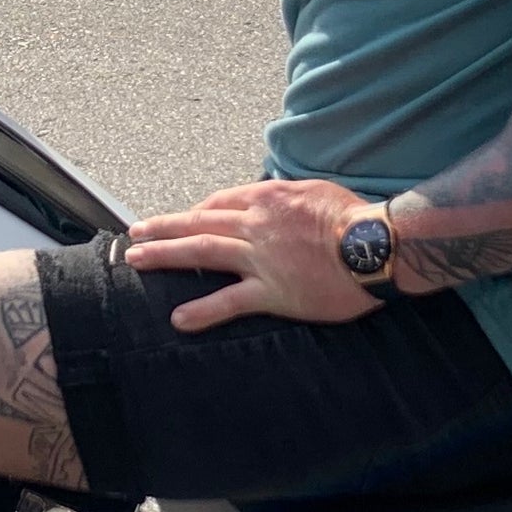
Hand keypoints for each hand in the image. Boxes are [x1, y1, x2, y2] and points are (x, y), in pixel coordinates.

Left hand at [122, 180, 383, 330]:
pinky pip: (230, 301)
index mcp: (269, 199)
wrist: (376, 245)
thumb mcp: (317, 192)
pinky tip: (179, 319)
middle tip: (135, 233)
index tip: (183, 218)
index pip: (220, 202)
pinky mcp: (273, 291)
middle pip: (199, 222)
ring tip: (136, 261)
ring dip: (165, 255)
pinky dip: (202, 311)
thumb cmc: (357, 218)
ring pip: (202, 252)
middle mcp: (257, 225)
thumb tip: (272, 199)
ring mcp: (261, 259)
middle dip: (163, 227)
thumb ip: (288, 196)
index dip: (196, 211)